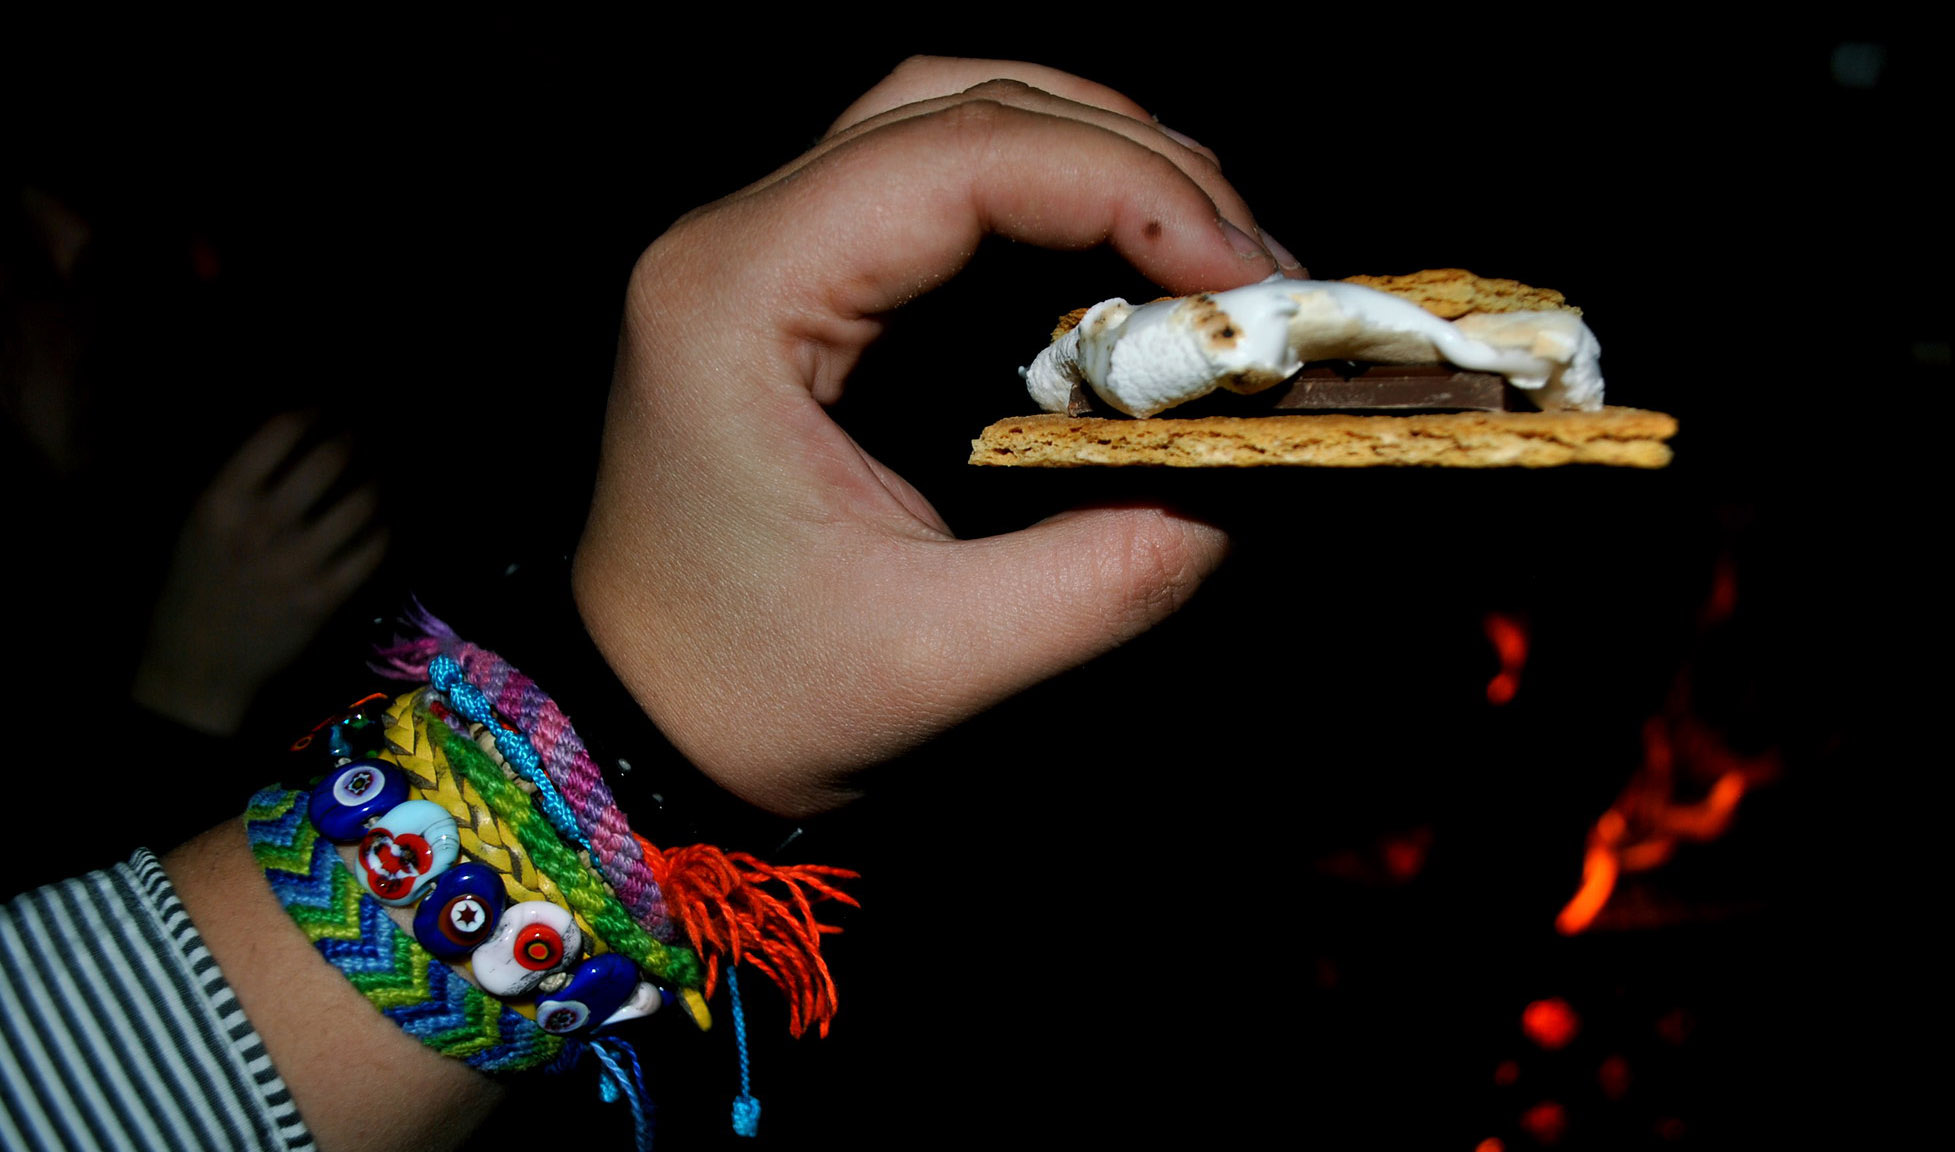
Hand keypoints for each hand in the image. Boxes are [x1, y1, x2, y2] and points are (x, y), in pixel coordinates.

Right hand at [133, 412, 387, 733]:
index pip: (278, 433)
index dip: (312, 413)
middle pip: (329, 460)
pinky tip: (385, 519)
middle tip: (366, 434)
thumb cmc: (199, 584)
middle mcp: (261, 525)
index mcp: (222, 500)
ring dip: (379, 481)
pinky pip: (373, 548)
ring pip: (362, 502)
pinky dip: (385, 527)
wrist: (197, 662)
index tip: (327, 410)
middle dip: (356, 439)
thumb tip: (296, 438)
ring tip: (383, 473)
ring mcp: (297, 563)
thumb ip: (242, 484)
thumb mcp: (202, 524)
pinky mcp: (325, 596)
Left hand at [576, 57, 1299, 816]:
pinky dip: (1049, 205)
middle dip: (1133, 164)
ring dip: (1094, 162)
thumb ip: (1113, 568)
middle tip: (1256, 268)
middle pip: (961, 104)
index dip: (1129, 189)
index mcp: (738, 295)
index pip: (959, 155)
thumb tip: (1250, 472)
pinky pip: (935, 187)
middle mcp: (738, 239)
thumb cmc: (749, 697)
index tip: (1248, 280)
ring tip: (1210, 253)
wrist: (634, 728)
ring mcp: (761, 249)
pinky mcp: (798, 285)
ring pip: (950, 120)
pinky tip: (1126, 269)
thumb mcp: (943, 655)